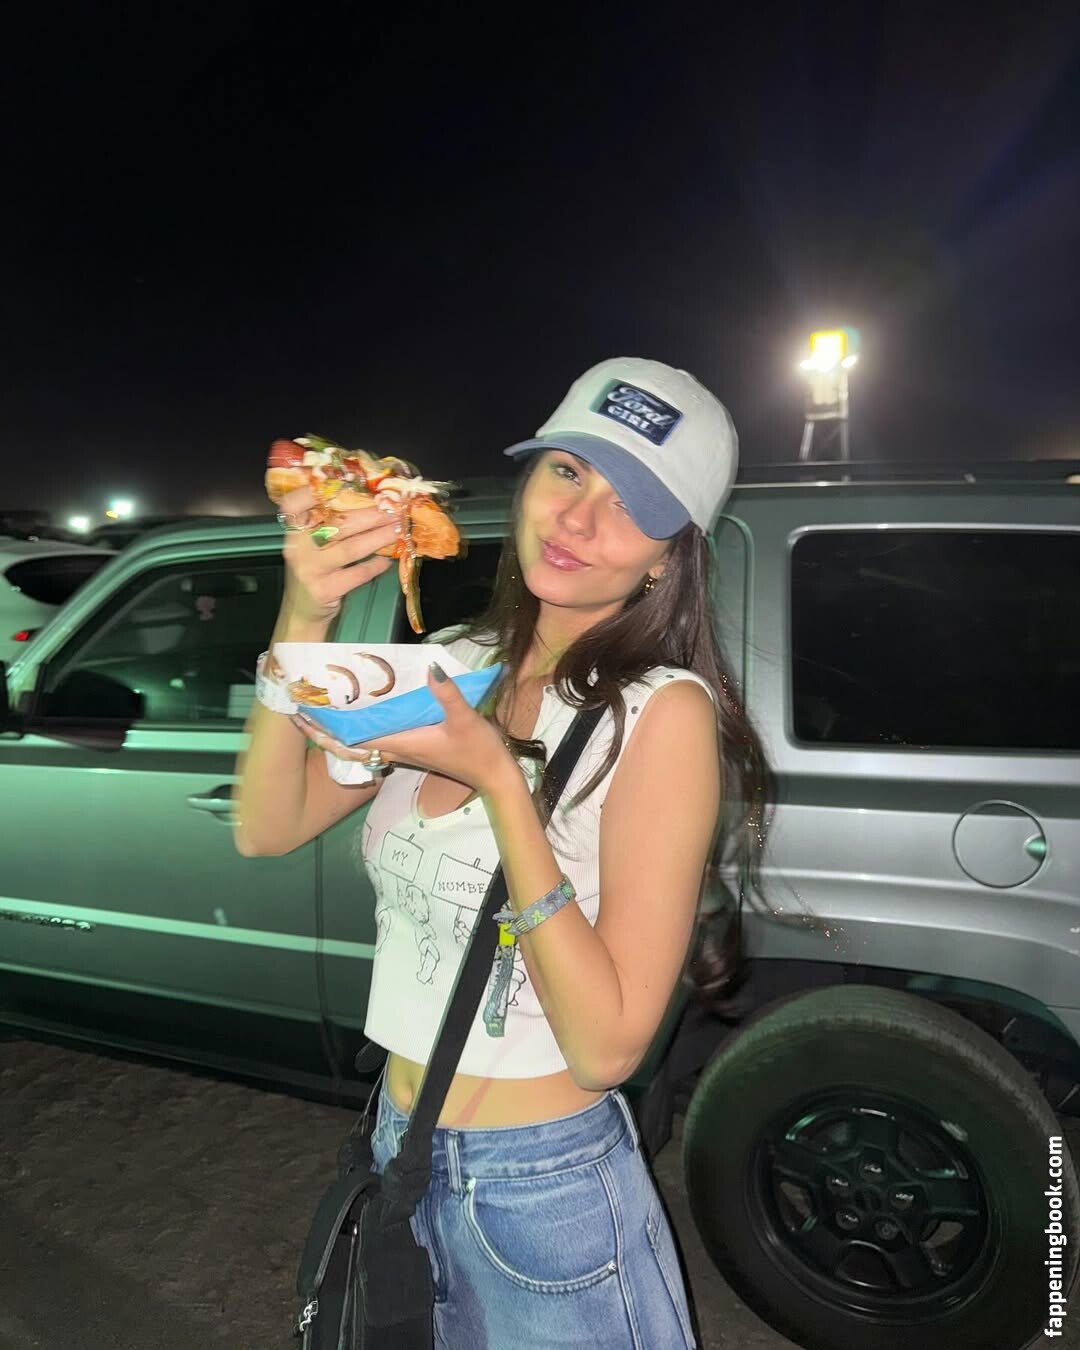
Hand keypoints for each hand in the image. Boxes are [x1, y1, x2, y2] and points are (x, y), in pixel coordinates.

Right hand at [276, 483, 402, 623]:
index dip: (313, 492)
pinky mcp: (325, 590)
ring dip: (379, 537)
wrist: (302, 610)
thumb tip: (369, 498)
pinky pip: (357, 574)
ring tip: (398, 528)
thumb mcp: (310, 544)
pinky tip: (388, 559)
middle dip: (370, 514)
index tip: (343, 481)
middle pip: (336, 524)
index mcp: (293, 530)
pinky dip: (375, 566)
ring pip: (350, 548)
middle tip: (394, 507)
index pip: (293, 505)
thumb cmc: (313, 569)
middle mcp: (298, 547)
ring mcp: (310, 569)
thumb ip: (327, 522)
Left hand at [292, 664, 516, 794]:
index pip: (351, 738)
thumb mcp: (465, 719)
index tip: (303, 711)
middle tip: (296, 711)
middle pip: (345, 745)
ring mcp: (400, 751)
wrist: (492, 775)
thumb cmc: (478, 749)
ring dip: (333, 733)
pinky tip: (352, 718)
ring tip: (316, 713)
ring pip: (356, 746)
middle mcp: (393, 749)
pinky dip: (354, 733)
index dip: (325, 727)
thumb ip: (448, 694)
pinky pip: (371, 742)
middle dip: (319, 731)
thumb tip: (430, 668)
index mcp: (400, 742)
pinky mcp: (409, 749)